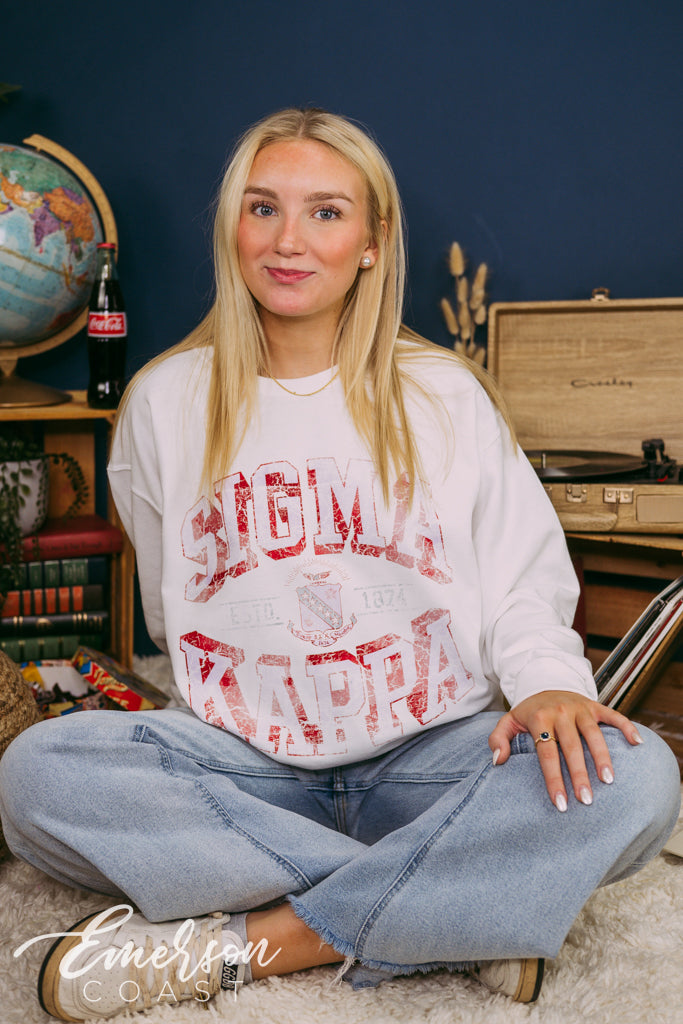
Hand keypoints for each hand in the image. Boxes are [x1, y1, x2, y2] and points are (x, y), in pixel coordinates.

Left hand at [488, 690, 642, 811]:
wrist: (545, 681)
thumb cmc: (528, 711)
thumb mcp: (508, 721)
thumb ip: (498, 739)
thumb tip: (498, 760)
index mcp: (539, 718)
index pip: (546, 753)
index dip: (553, 779)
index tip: (560, 803)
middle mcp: (560, 712)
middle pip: (571, 747)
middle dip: (579, 774)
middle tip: (586, 800)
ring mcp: (580, 708)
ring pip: (593, 734)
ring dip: (602, 757)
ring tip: (609, 781)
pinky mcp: (595, 705)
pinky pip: (613, 715)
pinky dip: (626, 727)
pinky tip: (637, 743)